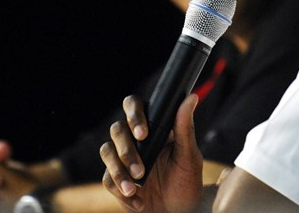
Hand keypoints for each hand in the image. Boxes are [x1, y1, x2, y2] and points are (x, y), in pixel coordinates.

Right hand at [100, 93, 202, 212]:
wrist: (178, 212)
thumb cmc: (186, 181)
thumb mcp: (189, 156)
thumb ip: (185, 128)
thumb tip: (191, 98)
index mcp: (151, 126)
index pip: (134, 106)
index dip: (134, 115)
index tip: (142, 134)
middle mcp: (134, 139)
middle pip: (117, 129)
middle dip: (126, 150)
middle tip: (141, 170)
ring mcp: (122, 158)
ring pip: (106, 151)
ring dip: (118, 170)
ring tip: (134, 188)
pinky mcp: (114, 179)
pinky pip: (107, 178)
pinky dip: (120, 189)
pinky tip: (139, 201)